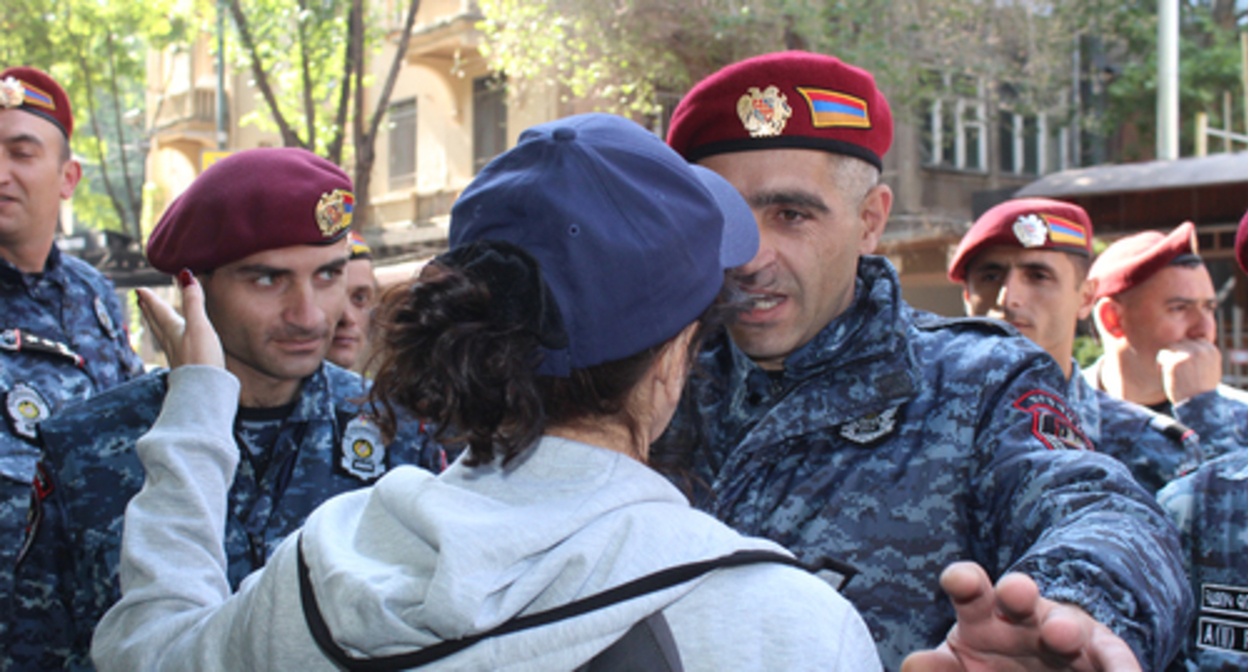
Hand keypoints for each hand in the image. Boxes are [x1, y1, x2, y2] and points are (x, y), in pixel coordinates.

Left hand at [136, 269, 224, 368]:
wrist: (204, 391)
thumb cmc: (201, 358)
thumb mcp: (199, 325)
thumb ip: (194, 302)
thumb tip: (186, 276)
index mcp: (172, 330)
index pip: (159, 310)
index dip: (150, 298)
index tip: (140, 289)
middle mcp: (171, 342)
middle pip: (156, 322)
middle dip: (149, 310)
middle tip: (141, 300)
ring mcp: (176, 355)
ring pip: (162, 335)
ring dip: (156, 324)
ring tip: (152, 317)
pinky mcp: (184, 366)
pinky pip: (172, 346)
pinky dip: (168, 338)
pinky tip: (174, 344)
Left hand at [901, 562, 1140, 671]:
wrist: (1046, 663)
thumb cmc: (992, 660)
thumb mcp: (960, 662)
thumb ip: (938, 666)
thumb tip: (912, 665)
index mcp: (981, 614)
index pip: (970, 589)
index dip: (964, 580)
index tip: (959, 580)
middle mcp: (1024, 615)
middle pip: (1019, 596)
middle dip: (1017, 591)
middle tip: (1016, 592)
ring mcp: (1066, 634)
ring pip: (1065, 627)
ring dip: (1063, 630)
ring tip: (1060, 635)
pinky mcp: (1103, 654)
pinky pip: (1114, 662)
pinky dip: (1121, 671)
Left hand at [1157, 339, 1221, 403]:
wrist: (1198, 405)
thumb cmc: (1201, 390)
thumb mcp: (1210, 369)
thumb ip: (1202, 356)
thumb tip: (1190, 342)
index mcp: (1212, 350)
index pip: (1193, 341)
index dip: (1186, 352)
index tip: (1185, 366)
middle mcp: (1202, 350)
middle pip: (1181, 342)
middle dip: (1176, 354)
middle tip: (1176, 371)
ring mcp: (1189, 354)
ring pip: (1171, 347)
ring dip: (1168, 358)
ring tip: (1172, 373)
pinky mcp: (1176, 361)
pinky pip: (1162, 354)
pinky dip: (1160, 365)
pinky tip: (1165, 375)